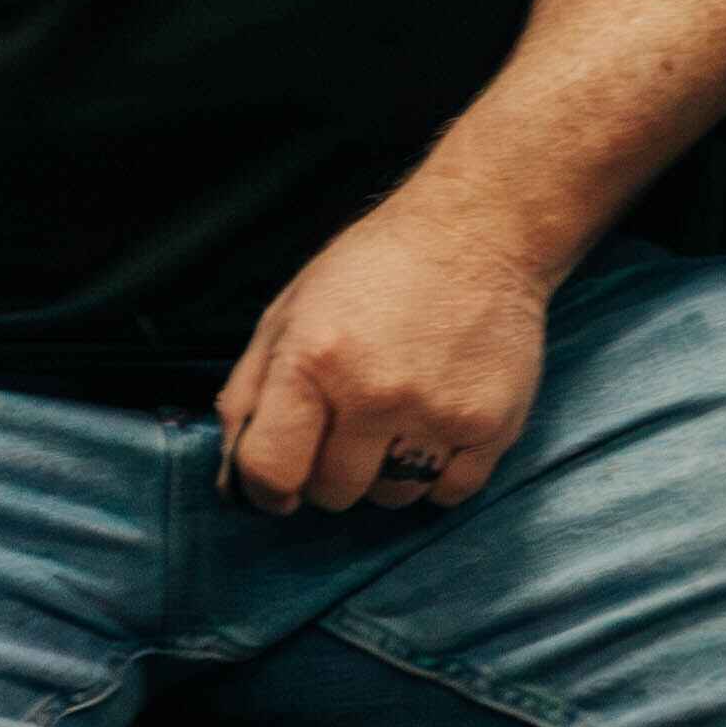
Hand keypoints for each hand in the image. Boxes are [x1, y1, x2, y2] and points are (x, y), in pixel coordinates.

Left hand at [217, 196, 552, 514]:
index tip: (280, 478)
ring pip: (394, 498)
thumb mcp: (289, 311)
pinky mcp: (492, 423)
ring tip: (398, 414)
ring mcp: (438, 412)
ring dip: (388, 472)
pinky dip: (441, 474)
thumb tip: (233, 483)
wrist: (475, 228)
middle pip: (334, 493)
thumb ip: (249, 395)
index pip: (271, 471)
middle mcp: (375, 393)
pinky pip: (451, 493)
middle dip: (330, 470)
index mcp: (313, 359)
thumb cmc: (372, 268)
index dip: (266, 487)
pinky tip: (437, 423)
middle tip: (348, 423)